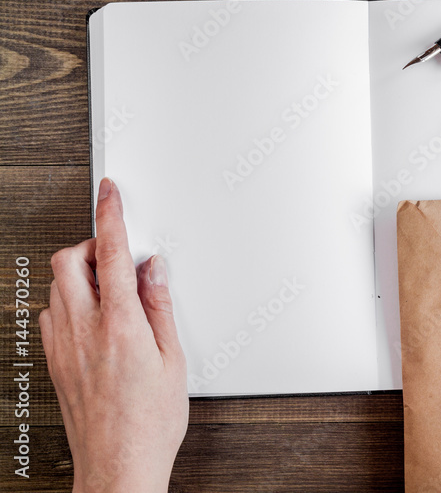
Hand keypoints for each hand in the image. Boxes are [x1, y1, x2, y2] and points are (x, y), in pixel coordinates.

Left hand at [40, 178, 188, 492]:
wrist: (119, 467)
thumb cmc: (151, 422)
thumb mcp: (173, 359)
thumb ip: (160, 305)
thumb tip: (154, 267)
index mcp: (120, 324)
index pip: (113, 252)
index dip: (110, 213)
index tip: (109, 191)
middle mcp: (83, 331)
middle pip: (69, 261)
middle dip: (91, 245)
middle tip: (119, 254)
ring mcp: (62, 347)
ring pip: (56, 286)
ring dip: (82, 274)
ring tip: (114, 289)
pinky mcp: (54, 362)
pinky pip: (52, 314)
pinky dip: (71, 302)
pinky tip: (95, 317)